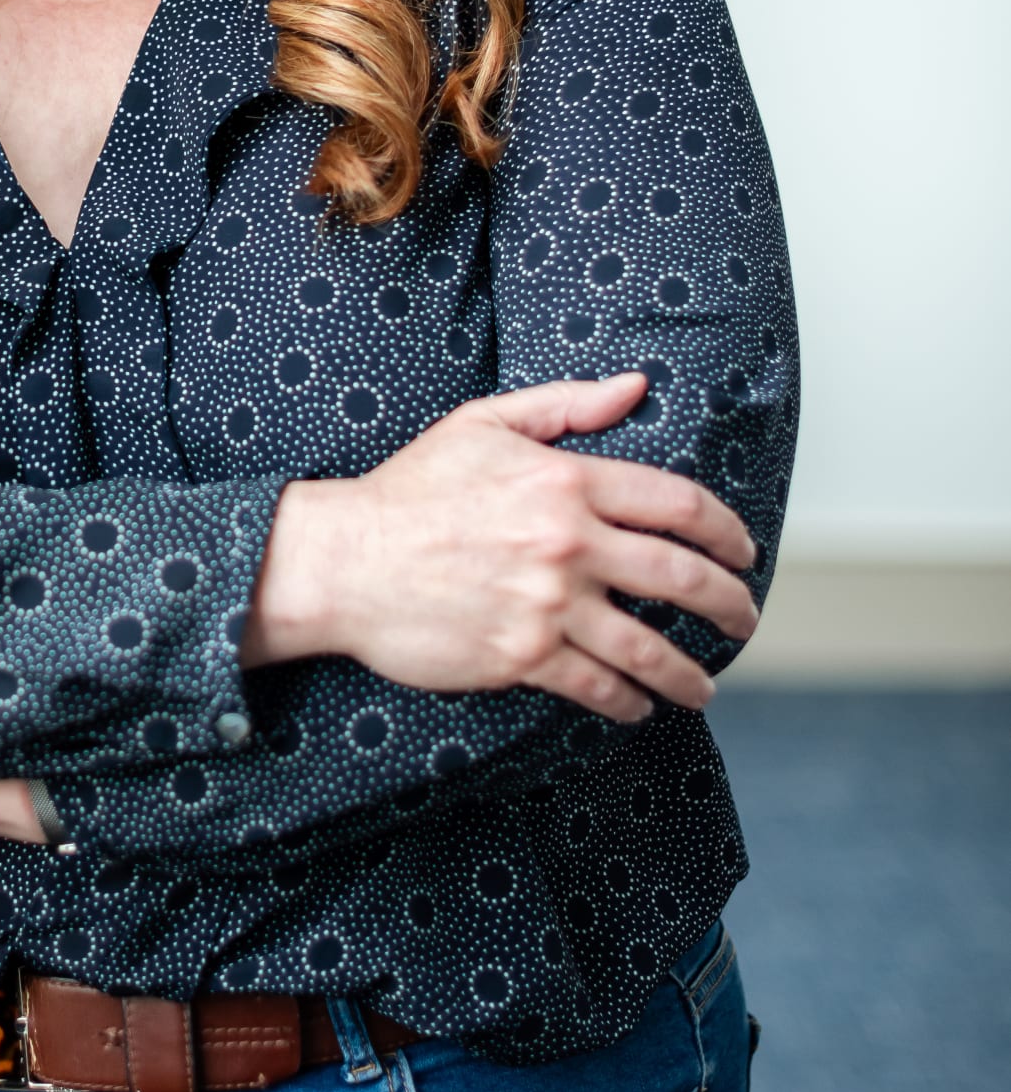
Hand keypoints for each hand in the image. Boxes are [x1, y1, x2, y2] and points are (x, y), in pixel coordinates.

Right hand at [243, 371, 760, 721]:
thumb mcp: (482, 424)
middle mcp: (566, 544)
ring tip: (705, 684)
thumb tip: (636, 387)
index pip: (676, 504)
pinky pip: (599, 687)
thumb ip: (565, 404)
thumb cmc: (410, 488)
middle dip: (730, 604)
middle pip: (682, 579)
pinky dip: (631, 701)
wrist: (344, 559)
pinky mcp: (522, 656)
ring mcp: (547, 605)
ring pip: (649, 648)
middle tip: (746, 617)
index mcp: (563, 480)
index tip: (744, 550)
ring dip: (690, 673)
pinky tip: (641, 704)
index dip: (726, 529)